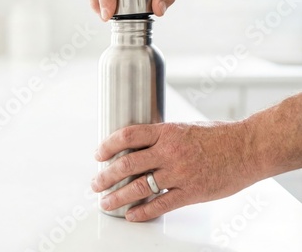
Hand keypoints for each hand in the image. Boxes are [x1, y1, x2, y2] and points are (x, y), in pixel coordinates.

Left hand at [91, 121, 259, 221]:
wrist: (248, 148)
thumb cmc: (218, 136)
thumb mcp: (184, 128)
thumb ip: (161, 138)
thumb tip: (139, 147)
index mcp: (166, 132)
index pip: (127, 136)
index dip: (108, 145)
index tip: (98, 154)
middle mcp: (169, 151)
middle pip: (127, 164)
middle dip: (106, 176)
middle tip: (96, 183)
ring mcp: (179, 173)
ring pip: (139, 187)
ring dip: (118, 196)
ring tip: (106, 202)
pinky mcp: (191, 192)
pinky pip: (160, 205)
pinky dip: (142, 212)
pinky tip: (131, 215)